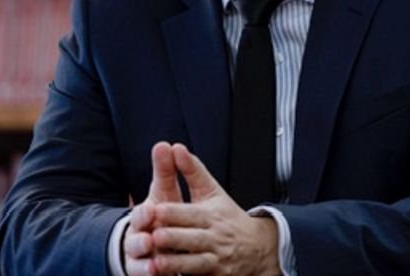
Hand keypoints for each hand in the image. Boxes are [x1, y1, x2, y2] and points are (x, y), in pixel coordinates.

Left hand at [125, 142, 281, 275]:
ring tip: (156, 262)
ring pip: (194, 261)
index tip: (154, 210)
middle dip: (172, 237)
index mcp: (211, 214)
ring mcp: (215, 258)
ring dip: (175, 263)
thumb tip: (175, 147)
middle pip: (191, 237)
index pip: (190, 213)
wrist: (257, 248)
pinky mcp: (215, 275)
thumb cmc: (227, 217)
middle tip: (152, 236)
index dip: (172, 213)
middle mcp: (214, 236)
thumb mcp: (213, 192)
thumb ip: (192, 171)